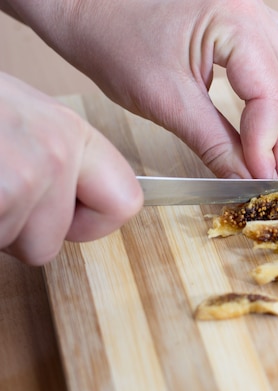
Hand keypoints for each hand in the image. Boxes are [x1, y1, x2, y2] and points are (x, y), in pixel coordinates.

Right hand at [0, 72, 142, 264]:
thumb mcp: (24, 121)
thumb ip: (60, 160)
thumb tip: (87, 207)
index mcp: (72, 132)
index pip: (126, 203)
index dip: (91, 222)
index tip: (67, 216)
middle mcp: (56, 153)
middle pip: (56, 240)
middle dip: (19, 230)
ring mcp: (22, 178)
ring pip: (18, 247)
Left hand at [11, 0, 277, 178]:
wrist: (85, 4)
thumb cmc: (112, 38)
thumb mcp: (165, 100)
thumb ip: (214, 142)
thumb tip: (246, 179)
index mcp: (233, 19)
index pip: (270, 92)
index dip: (269, 143)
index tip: (264, 180)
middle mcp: (252, 8)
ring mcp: (252, 9)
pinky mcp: (245, 19)